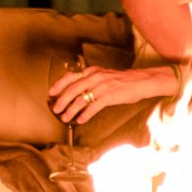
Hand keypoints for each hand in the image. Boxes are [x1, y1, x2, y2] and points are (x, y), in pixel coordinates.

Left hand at [49, 60, 167, 125]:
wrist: (141, 81)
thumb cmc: (122, 81)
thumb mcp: (104, 76)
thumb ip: (91, 81)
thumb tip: (76, 92)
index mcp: (93, 71)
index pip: (71, 77)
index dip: (59, 85)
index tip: (51, 93)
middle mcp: (95, 77)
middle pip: (73, 89)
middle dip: (62, 100)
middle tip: (55, 109)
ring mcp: (102, 86)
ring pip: (81, 99)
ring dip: (71, 110)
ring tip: (65, 117)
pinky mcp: (110, 96)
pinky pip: (93, 107)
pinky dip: (85, 114)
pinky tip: (80, 120)